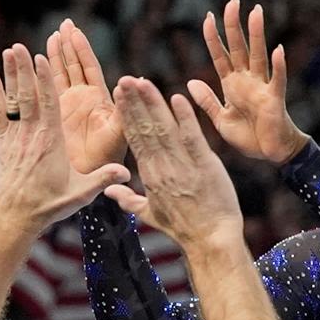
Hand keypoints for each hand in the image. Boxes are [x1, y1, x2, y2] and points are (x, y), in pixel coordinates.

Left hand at [0, 43, 129, 233]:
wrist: (17, 215)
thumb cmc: (51, 203)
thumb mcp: (81, 194)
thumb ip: (102, 179)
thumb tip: (127, 173)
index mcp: (51, 141)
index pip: (48, 104)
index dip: (45, 81)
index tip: (42, 59)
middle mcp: (31, 134)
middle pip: (28, 95)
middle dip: (24, 69)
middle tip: (20, 46)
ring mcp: (15, 136)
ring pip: (13, 98)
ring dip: (10, 73)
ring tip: (9, 50)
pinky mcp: (3, 141)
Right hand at [47, 19, 126, 173]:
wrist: (87, 176)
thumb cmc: (107, 158)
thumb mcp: (120, 132)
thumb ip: (126, 109)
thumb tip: (136, 80)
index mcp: (98, 99)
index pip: (89, 67)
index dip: (81, 49)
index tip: (74, 31)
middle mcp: (83, 99)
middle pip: (74, 65)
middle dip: (68, 45)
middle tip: (64, 24)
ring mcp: (67, 106)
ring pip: (59, 75)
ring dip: (53, 56)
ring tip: (51, 35)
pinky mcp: (53, 115)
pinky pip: (43, 92)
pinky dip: (35, 77)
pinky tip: (26, 63)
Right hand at [104, 77, 242, 246]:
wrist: (209, 241)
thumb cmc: (183, 228)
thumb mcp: (150, 215)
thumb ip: (128, 199)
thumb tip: (109, 190)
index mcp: (149, 175)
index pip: (135, 138)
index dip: (127, 114)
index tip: (119, 95)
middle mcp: (162, 167)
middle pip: (145, 128)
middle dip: (134, 102)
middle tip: (125, 79)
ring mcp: (182, 165)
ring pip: (164, 128)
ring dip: (153, 103)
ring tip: (142, 82)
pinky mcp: (204, 165)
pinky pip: (192, 137)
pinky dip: (185, 117)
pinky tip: (177, 98)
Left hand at [188, 0, 309, 164]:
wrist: (270, 154)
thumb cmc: (249, 137)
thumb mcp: (221, 119)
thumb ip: (207, 101)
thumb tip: (191, 81)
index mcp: (232, 85)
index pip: (220, 56)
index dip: (213, 37)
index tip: (207, 16)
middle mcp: (247, 81)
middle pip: (239, 48)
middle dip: (234, 25)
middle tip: (233, 1)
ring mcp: (262, 88)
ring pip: (258, 56)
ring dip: (256, 34)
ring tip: (255, 12)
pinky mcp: (275, 100)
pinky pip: (277, 80)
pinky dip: (278, 65)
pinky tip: (278, 50)